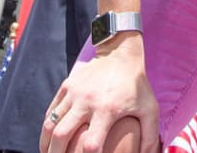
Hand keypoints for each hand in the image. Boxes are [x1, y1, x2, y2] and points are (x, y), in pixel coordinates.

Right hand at [39, 36, 158, 152]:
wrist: (121, 53)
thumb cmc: (136, 84)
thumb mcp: (149, 108)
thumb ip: (150, 135)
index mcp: (107, 109)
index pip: (91, 143)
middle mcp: (87, 101)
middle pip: (61, 135)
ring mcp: (74, 92)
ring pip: (50, 124)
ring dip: (46, 144)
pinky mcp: (67, 85)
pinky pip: (51, 110)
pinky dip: (47, 127)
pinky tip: (48, 139)